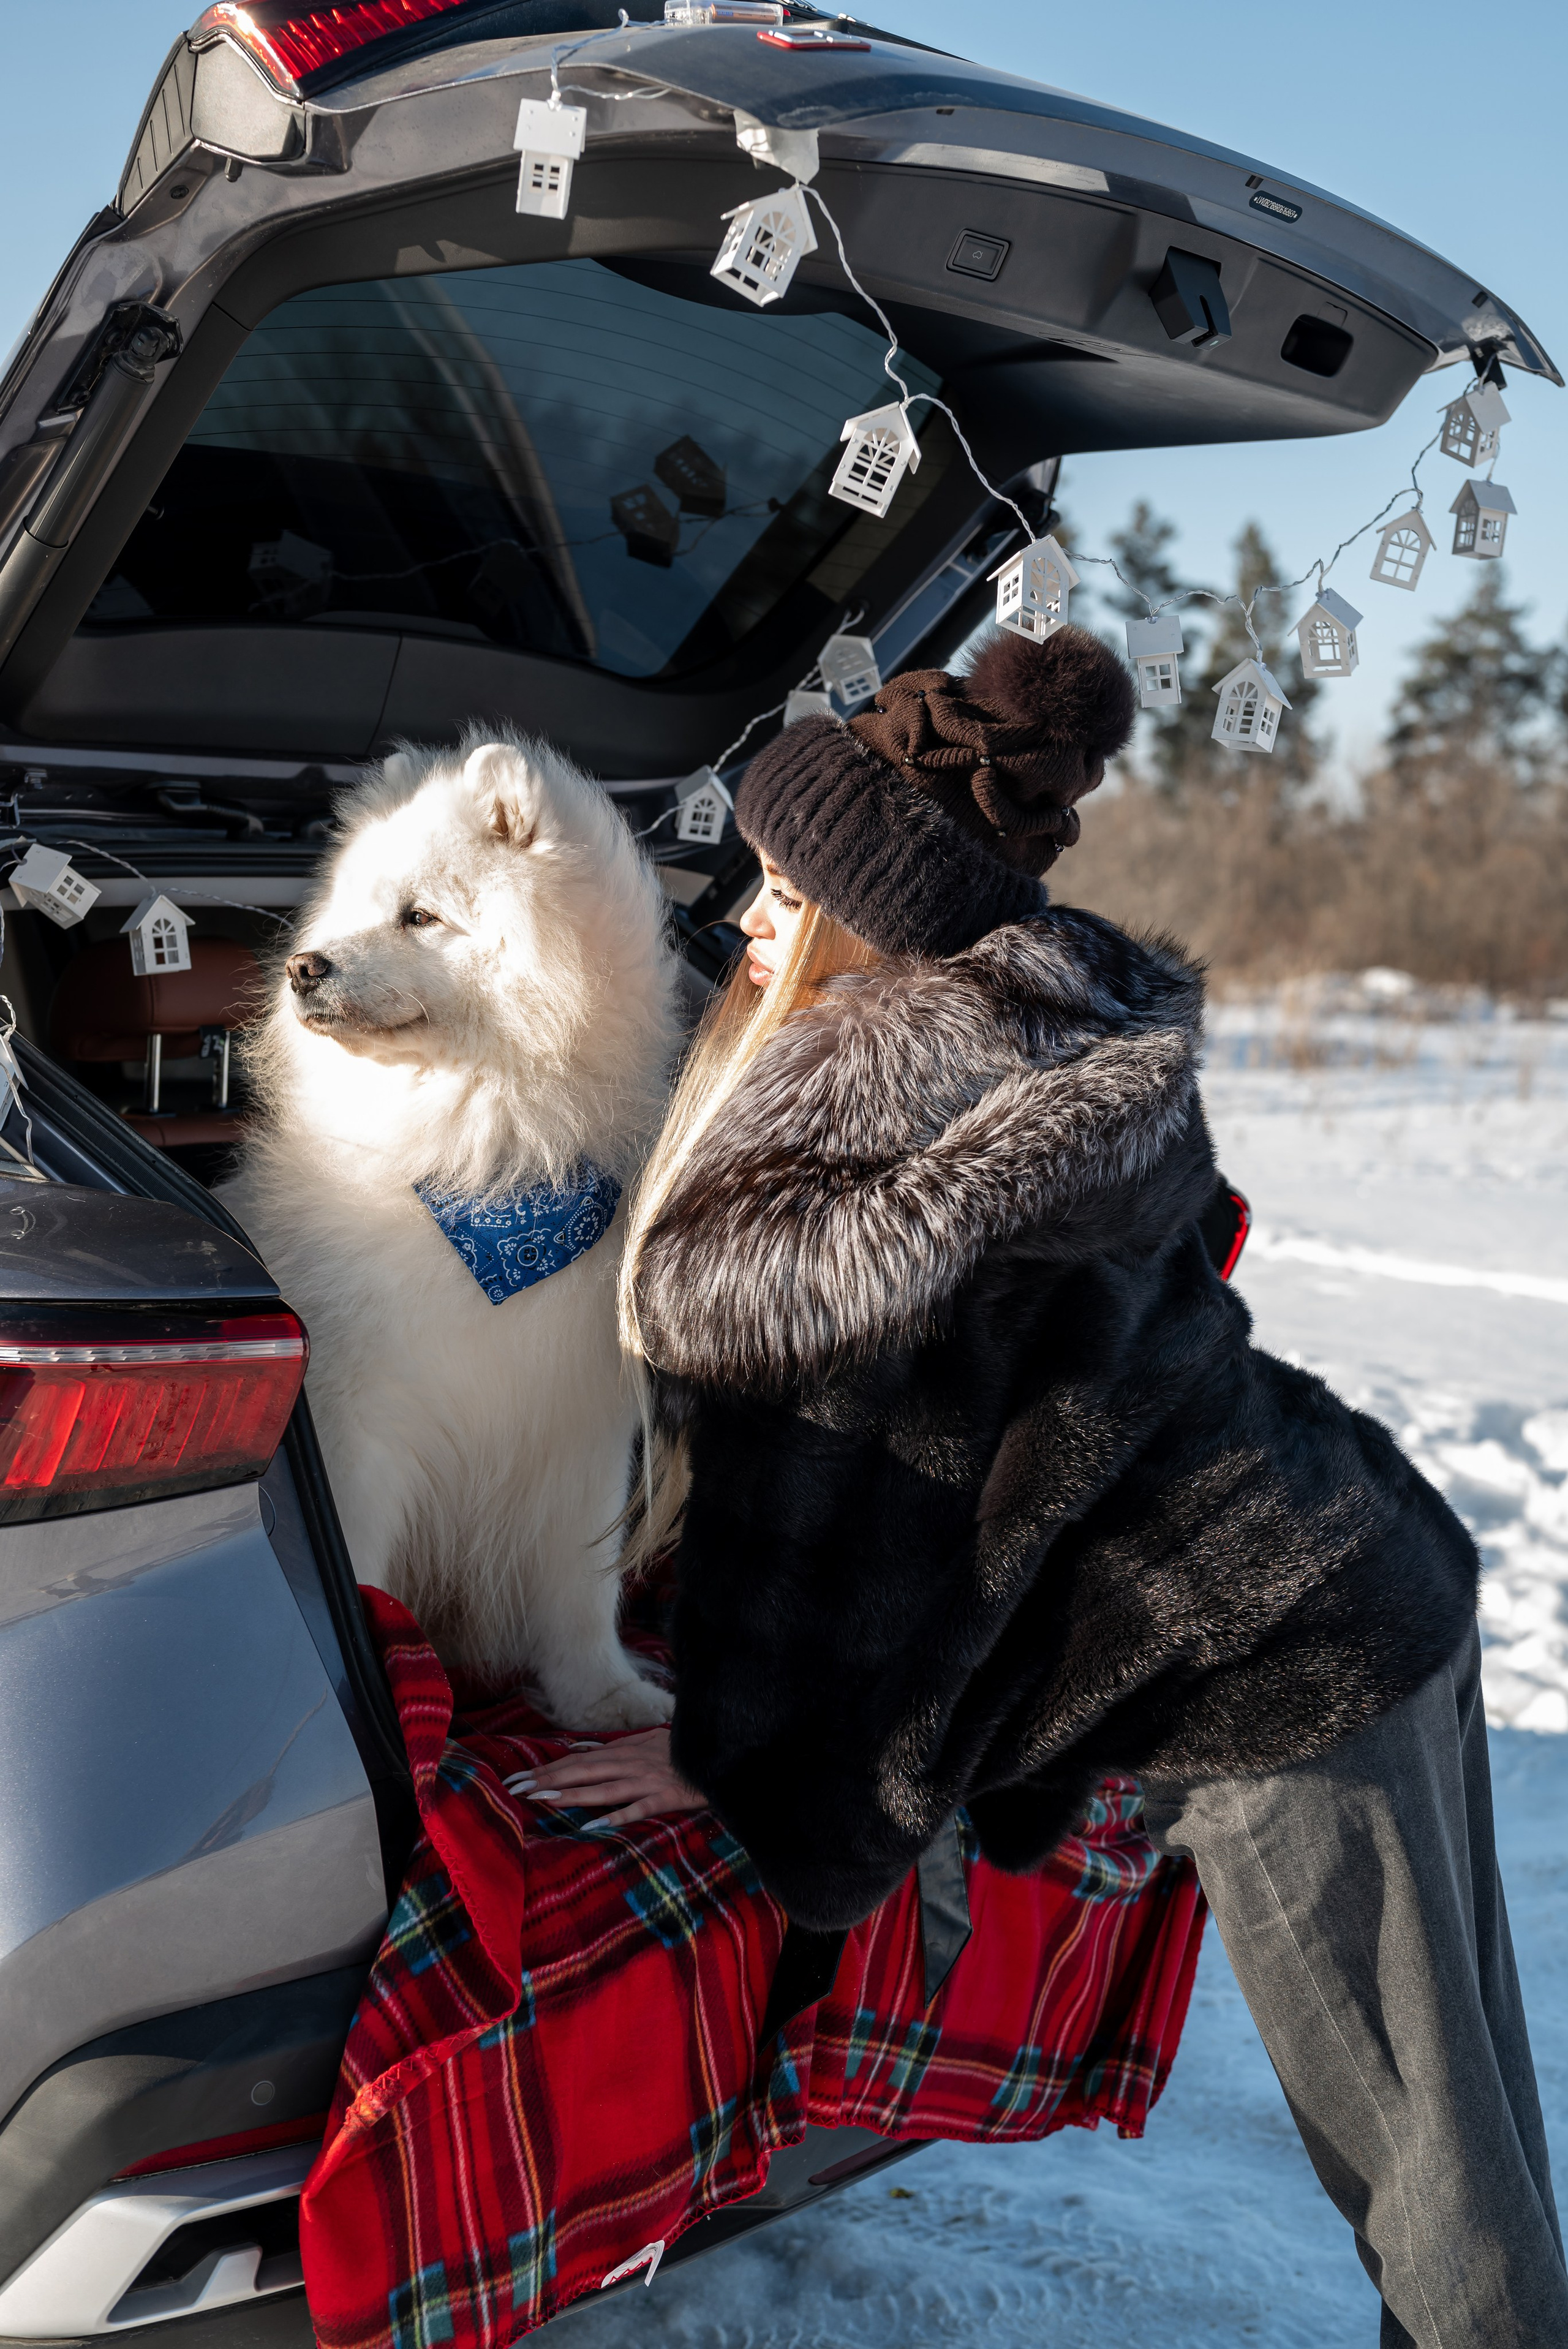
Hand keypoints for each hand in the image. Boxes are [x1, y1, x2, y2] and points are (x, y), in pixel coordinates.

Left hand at [507, 1726, 705, 1828]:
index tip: (520, 1779)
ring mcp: (647, 1781)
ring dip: (572, 1794)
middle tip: (515, 1788)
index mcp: (626, 1751)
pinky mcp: (665, 1797)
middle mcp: (631, 1763)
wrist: (720, 1757)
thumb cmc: (682, 1750)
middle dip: (548, 1779)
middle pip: (583, 1772)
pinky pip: (637, 1809)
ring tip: (543, 1799)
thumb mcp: (648, 1740)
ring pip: (603, 1789)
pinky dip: (615, 1817)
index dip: (548, 1769)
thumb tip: (581, 1748)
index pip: (579, 1760)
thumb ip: (616, 1746)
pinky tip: (593, 1826)